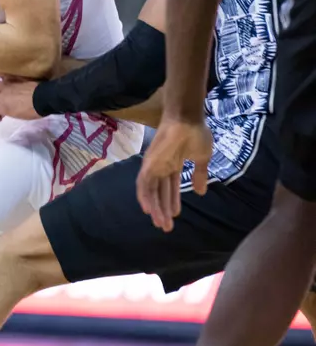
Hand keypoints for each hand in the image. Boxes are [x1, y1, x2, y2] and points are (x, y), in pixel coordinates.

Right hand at [0, 77, 39, 121]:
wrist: (42, 98)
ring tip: (4, 95)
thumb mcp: (16, 115)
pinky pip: (6, 81)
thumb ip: (8, 111)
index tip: (0, 118)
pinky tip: (13, 89)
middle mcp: (0, 93)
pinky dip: (7, 86)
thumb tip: (7, 109)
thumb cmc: (30, 111)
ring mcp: (7, 84)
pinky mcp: (15, 79)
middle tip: (4, 107)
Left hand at [136, 117, 212, 231]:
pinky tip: (147, 209)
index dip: (172, 202)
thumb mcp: (202, 158)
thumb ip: (199, 175)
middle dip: (163, 210)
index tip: (175, 216)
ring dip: (155, 207)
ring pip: (151, 191)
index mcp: (173, 164)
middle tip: (166, 227)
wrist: (188, 118)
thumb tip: (200, 192)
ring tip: (160, 223)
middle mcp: (161, 166)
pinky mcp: (149, 162)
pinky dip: (144, 196)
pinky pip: (143, 183)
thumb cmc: (196, 133)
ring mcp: (154, 164)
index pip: (170, 187)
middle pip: (160, 193)